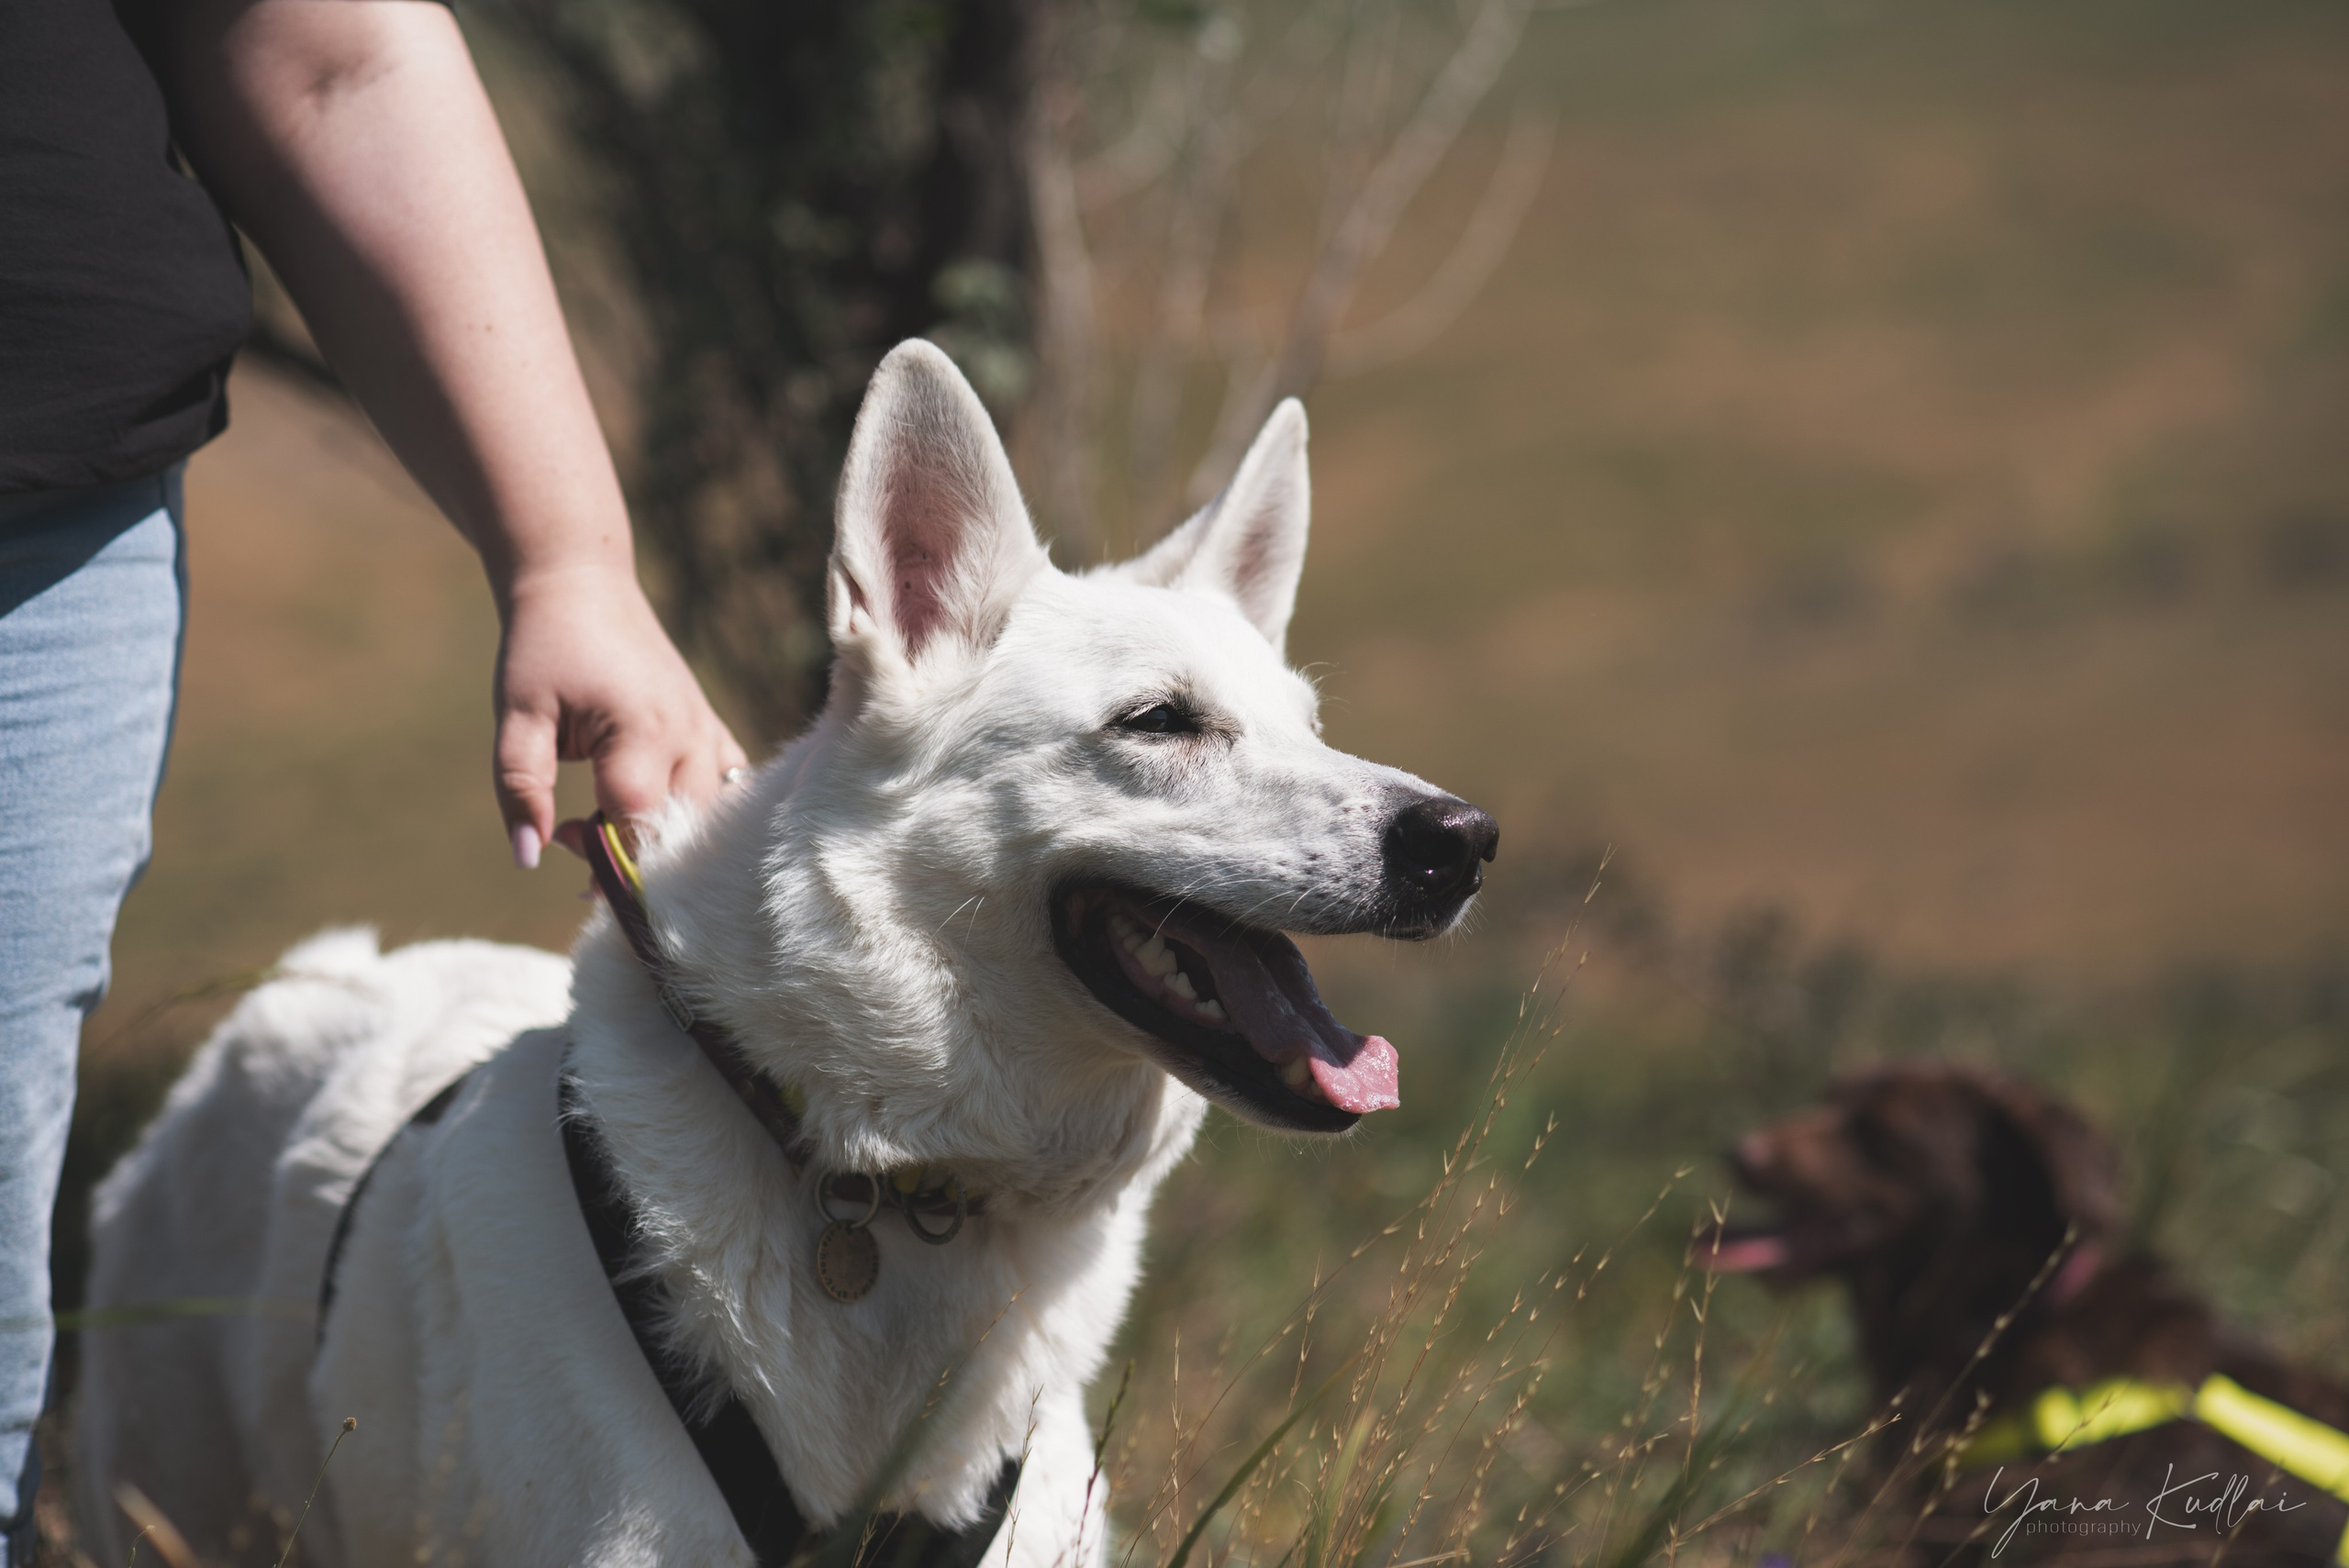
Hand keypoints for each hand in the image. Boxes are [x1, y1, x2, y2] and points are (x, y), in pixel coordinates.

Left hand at [492, 563, 748, 867]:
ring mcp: (707, 730)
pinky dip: (699, 808)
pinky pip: (728, 783)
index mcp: (643, 734)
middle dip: (634, 851)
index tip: (562, 834)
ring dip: (666, 832)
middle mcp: (689, 736)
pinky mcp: (708, 724)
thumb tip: (527, 858)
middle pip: (682, 830)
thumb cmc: (543, 647)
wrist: (581, 582)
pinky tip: (658, 802)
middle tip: (577, 827)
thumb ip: (521, 789)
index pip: (640, 828)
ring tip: (612, 814)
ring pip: (711, 814)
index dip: (604, 855)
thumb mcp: (516, 717)